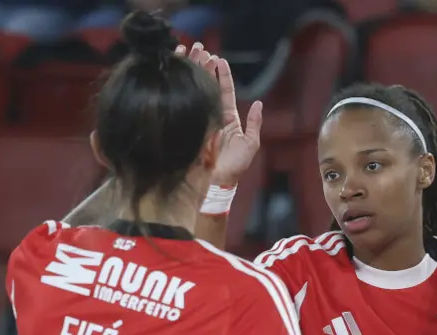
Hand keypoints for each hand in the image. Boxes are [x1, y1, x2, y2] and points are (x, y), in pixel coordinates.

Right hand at [180, 42, 262, 187]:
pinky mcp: (186, 126)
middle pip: (207, 86)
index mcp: (227, 119)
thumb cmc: (235, 167)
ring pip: (194, 91)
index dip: (221, 75)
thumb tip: (258, 103)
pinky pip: (184, 103)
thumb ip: (253, 123)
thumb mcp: (250, 144)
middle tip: (200, 49)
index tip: (219, 59)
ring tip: (189, 54)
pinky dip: (180, 88)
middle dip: (203, 67)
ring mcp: (197, 120)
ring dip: (192, 72)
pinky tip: (178, 74)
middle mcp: (211, 116)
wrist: (215, 183)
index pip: (224, 92)